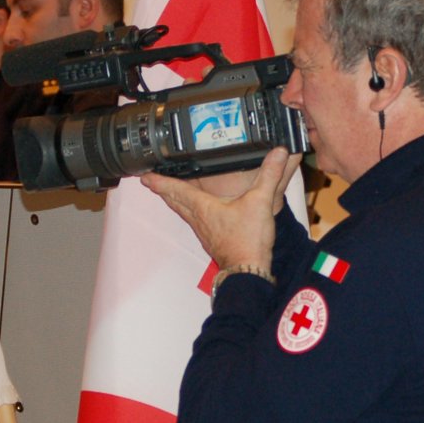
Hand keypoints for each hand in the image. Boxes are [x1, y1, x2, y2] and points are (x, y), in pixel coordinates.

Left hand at [141, 148, 297, 269]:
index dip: (160, 181)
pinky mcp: (212, 240)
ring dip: (175, 201)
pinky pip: (195, 222)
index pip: (177, 190)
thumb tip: (278, 152)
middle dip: (163, 190)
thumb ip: (270, 175)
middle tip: (151, 182)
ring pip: (184, 213)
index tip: (145, 175)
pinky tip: (198, 213)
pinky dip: (190, 213)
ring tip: (169, 193)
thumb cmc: (248, 240)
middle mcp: (199, 219)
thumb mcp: (261, 202)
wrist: (248, 270)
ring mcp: (204, 231)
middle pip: (175, 202)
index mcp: (204, 208)